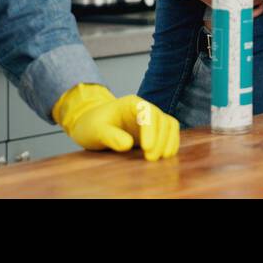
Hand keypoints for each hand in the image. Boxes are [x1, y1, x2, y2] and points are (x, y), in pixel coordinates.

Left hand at [53, 84, 178, 160]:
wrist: (91, 126)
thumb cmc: (92, 125)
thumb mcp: (95, 130)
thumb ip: (109, 136)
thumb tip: (127, 145)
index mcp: (132, 103)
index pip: (148, 112)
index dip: (151, 130)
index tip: (146, 148)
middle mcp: (145, 109)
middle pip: (162, 120)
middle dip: (160, 140)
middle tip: (151, 159)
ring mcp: (151, 120)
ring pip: (169, 126)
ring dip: (168, 142)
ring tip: (160, 159)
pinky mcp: (154, 131)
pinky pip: (169, 134)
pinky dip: (171, 144)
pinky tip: (165, 156)